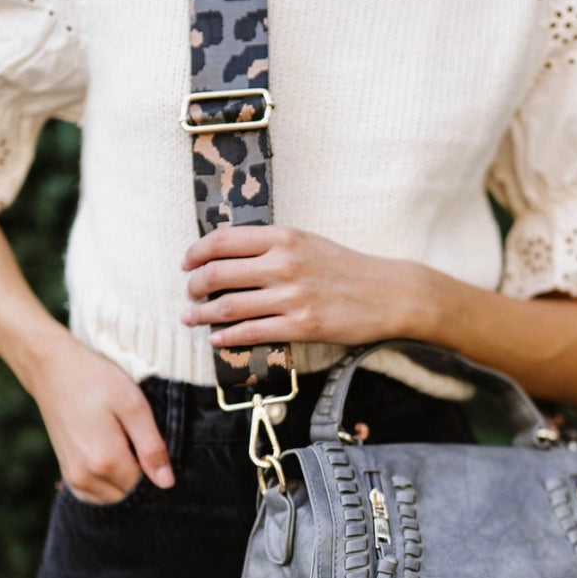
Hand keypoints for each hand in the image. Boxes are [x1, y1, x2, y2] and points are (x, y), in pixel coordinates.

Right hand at [31, 330, 174, 504]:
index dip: (153, 464)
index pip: (145, 484)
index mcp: (105, 461)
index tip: (147, 439)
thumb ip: (152, 447)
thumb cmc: (97, 382)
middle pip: (128, 493)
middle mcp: (85, 477)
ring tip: (120, 443)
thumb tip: (167, 483)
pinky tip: (110, 455)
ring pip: (113, 496)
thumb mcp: (134, 407)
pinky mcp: (67, 473)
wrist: (54, 370)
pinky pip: (95, 494)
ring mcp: (72, 478)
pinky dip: (107, 482)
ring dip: (123, 478)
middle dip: (139, 473)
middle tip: (133, 438)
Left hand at [181, 226, 428, 347]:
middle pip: (218, 273)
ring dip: (202, 314)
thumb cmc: (347, 269)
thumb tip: (230, 255)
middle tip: (190, 294)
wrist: (389, 293)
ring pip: (228, 306)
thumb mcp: (308, 243)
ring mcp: (292, 296)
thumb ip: (272, 246)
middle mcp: (284, 264)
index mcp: (284, 238)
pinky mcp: (302, 325)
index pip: (222, 240)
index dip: (196, 253)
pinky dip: (228, 336)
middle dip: (195, 286)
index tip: (187, 263)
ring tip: (191, 318)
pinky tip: (217, 339)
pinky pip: (252, 332)